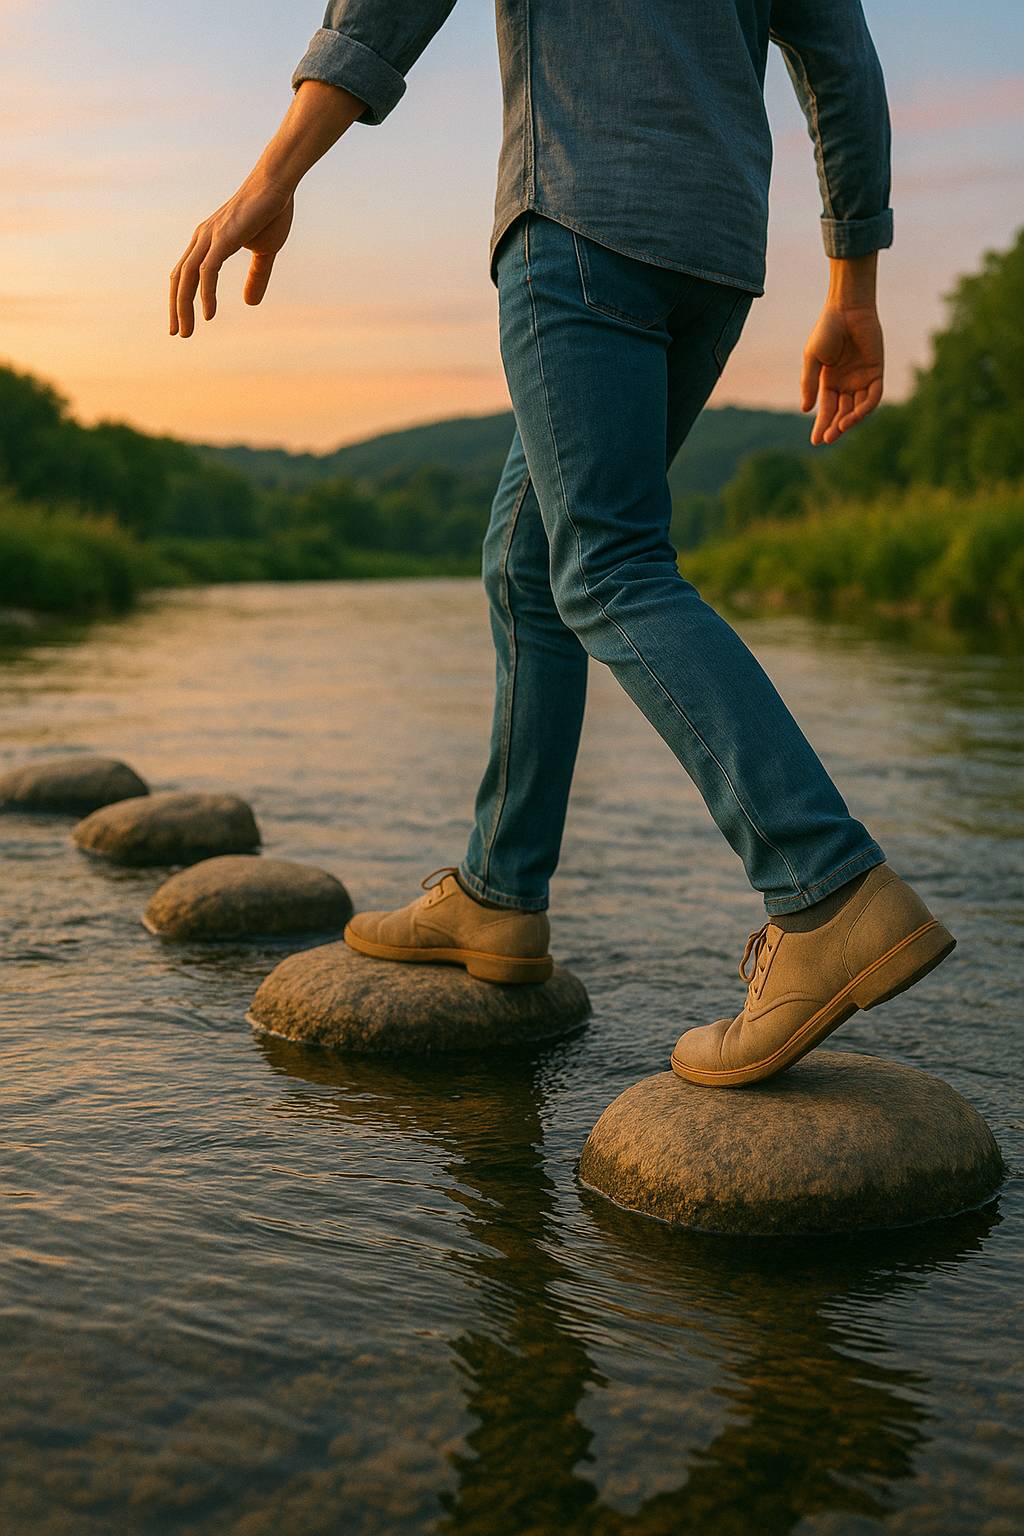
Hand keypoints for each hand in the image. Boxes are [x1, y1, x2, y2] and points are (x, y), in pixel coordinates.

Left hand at [170, 172, 294, 337]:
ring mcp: (210, 237)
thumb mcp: (265, 252)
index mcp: (208, 240)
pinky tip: (208, 314)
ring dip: (184, 307)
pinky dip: (205, 294)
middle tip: (178, 333)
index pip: (185, 273)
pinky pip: (207, 272)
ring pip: (187, 277)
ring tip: (187, 331)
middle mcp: (202, 238)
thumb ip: (257, 277)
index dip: (180, 298)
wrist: (277, 185)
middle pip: (179, 278)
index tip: (181, 321)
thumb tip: (249, 303)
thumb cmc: (271, 212)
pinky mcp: (222, 238)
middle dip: (176, 307)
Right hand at [800, 302, 883, 445]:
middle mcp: (846, 383)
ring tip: (840, 428)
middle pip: (841, 411)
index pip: (827, 409)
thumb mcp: (812, 358)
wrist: (847, 308)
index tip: (816, 442)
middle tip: (828, 439)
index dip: (822, 425)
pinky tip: (854, 416)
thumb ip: (810, 383)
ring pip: (858, 408)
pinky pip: (873, 396)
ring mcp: (862, 378)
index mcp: (829, 381)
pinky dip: (864, 408)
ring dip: (850, 420)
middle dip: (835, 426)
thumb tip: (806, 409)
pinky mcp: (876, 372)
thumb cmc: (827, 329)